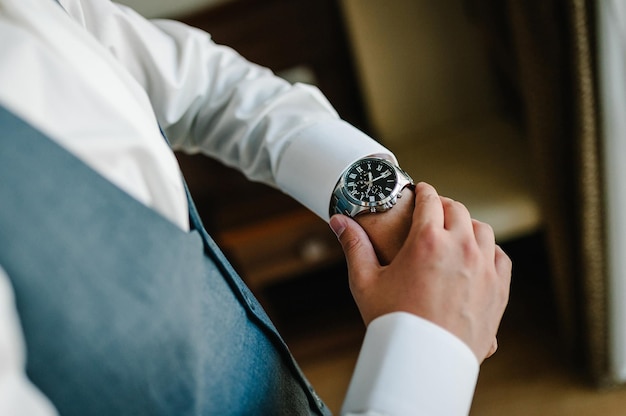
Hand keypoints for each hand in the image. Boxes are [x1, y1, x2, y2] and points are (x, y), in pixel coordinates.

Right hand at [329, 182, 510, 361]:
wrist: (426, 361)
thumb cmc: (394, 323)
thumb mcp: (366, 282)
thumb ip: (354, 246)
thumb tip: (339, 222)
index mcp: (428, 241)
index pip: (431, 199)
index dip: (424, 191)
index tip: (420, 191)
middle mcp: (461, 248)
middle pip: (457, 210)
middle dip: (444, 205)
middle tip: (433, 211)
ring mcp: (484, 267)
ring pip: (482, 230)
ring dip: (467, 225)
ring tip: (455, 232)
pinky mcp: (498, 288)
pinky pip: (500, 256)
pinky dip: (488, 250)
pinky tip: (477, 256)